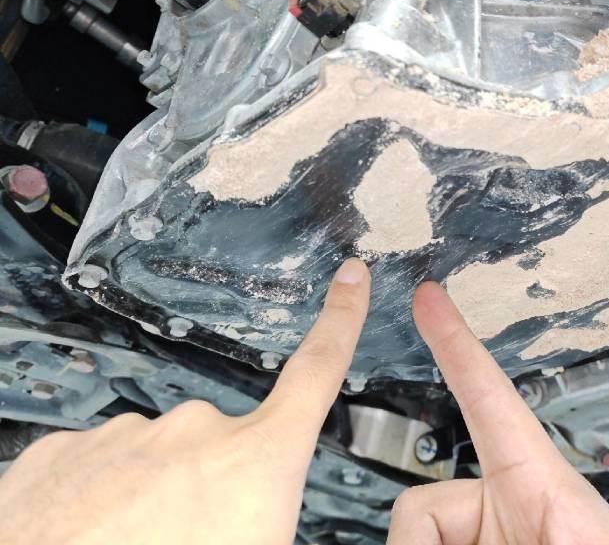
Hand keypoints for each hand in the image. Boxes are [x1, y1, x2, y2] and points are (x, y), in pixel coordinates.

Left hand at [0, 258, 370, 544]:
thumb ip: (273, 515)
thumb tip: (267, 510)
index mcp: (255, 461)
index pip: (317, 372)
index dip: (341, 320)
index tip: (351, 279)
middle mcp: (195, 431)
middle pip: (226, 445)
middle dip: (216, 486)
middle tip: (197, 539)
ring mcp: (126, 434)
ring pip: (159, 459)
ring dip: (155, 499)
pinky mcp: (67, 449)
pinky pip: (104, 466)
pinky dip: (103, 499)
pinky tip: (92, 538)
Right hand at [387, 282, 608, 544]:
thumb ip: (510, 512)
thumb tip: (420, 526)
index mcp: (543, 485)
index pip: (488, 394)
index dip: (455, 340)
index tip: (431, 296)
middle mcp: (508, 506)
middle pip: (419, 504)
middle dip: (417, 543)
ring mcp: (490, 534)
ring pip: (414, 535)